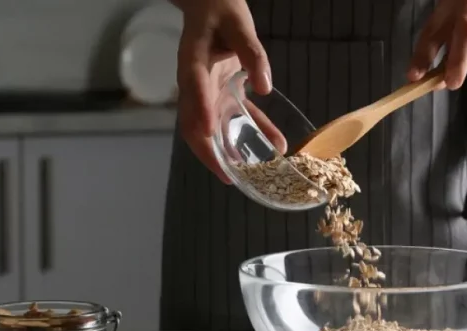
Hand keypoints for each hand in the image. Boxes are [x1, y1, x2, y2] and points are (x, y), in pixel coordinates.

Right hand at [174, 0, 285, 183]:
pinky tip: (275, 143)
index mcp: (192, 61)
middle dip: (209, 151)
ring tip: (250, 173)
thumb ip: (252, 53)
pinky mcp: (223, 92)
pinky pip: (237, 116)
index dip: (200, 112)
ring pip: (216, 127)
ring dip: (231, 149)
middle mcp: (196, 83)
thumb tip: (265, 87)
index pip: (193, 88)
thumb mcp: (239, 25)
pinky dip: (254, 130)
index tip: (209, 134)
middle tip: (227, 176)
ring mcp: (208, 90)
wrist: (212, 4)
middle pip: (195, 122)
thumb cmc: (221, 10)